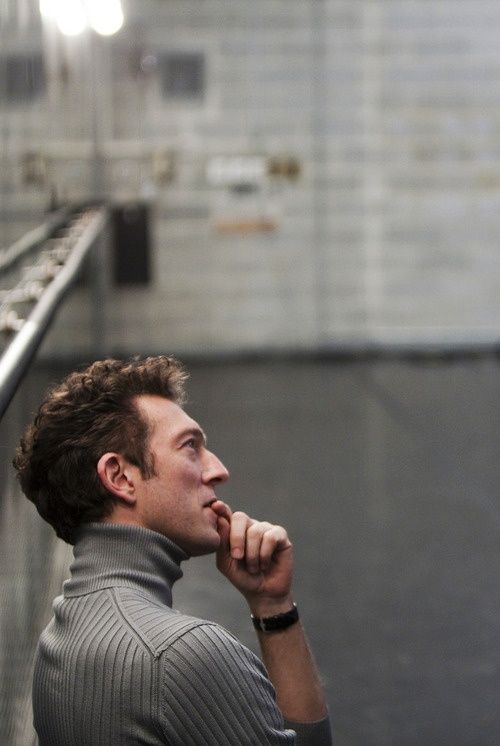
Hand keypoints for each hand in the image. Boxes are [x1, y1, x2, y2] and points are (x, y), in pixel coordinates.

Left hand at [212, 500, 293, 614]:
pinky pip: (270, 537)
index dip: (222, 509)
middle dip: (236, 538)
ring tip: (254, 568)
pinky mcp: (280, 535)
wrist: (263, 593)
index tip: (215, 506)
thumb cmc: (243, 577)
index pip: (227, 514)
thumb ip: (222, 542)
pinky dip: (264, 554)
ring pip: (255, 531)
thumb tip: (221, 519)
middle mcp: (250, 526)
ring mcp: (266, 529)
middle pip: (240, 517)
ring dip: (252, 554)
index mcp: (235, 530)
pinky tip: (265, 564)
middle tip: (238, 557)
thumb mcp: (226, 563)